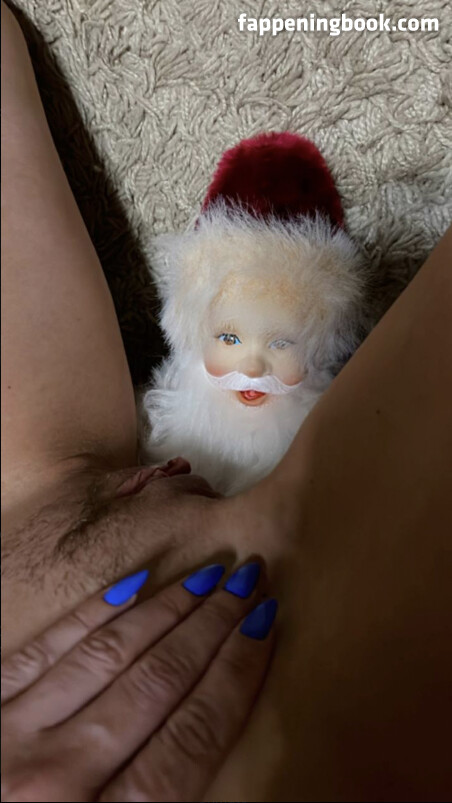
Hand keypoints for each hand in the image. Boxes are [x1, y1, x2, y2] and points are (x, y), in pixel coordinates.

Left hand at [2, 561, 276, 801]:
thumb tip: (212, 739)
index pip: (193, 735)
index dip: (237, 673)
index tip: (267, 624)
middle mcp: (56, 778)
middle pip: (159, 681)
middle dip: (212, 626)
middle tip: (249, 580)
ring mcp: (9, 735)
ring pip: (108, 654)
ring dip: (166, 609)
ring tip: (208, 577)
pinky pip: (45, 648)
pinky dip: (91, 614)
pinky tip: (130, 587)